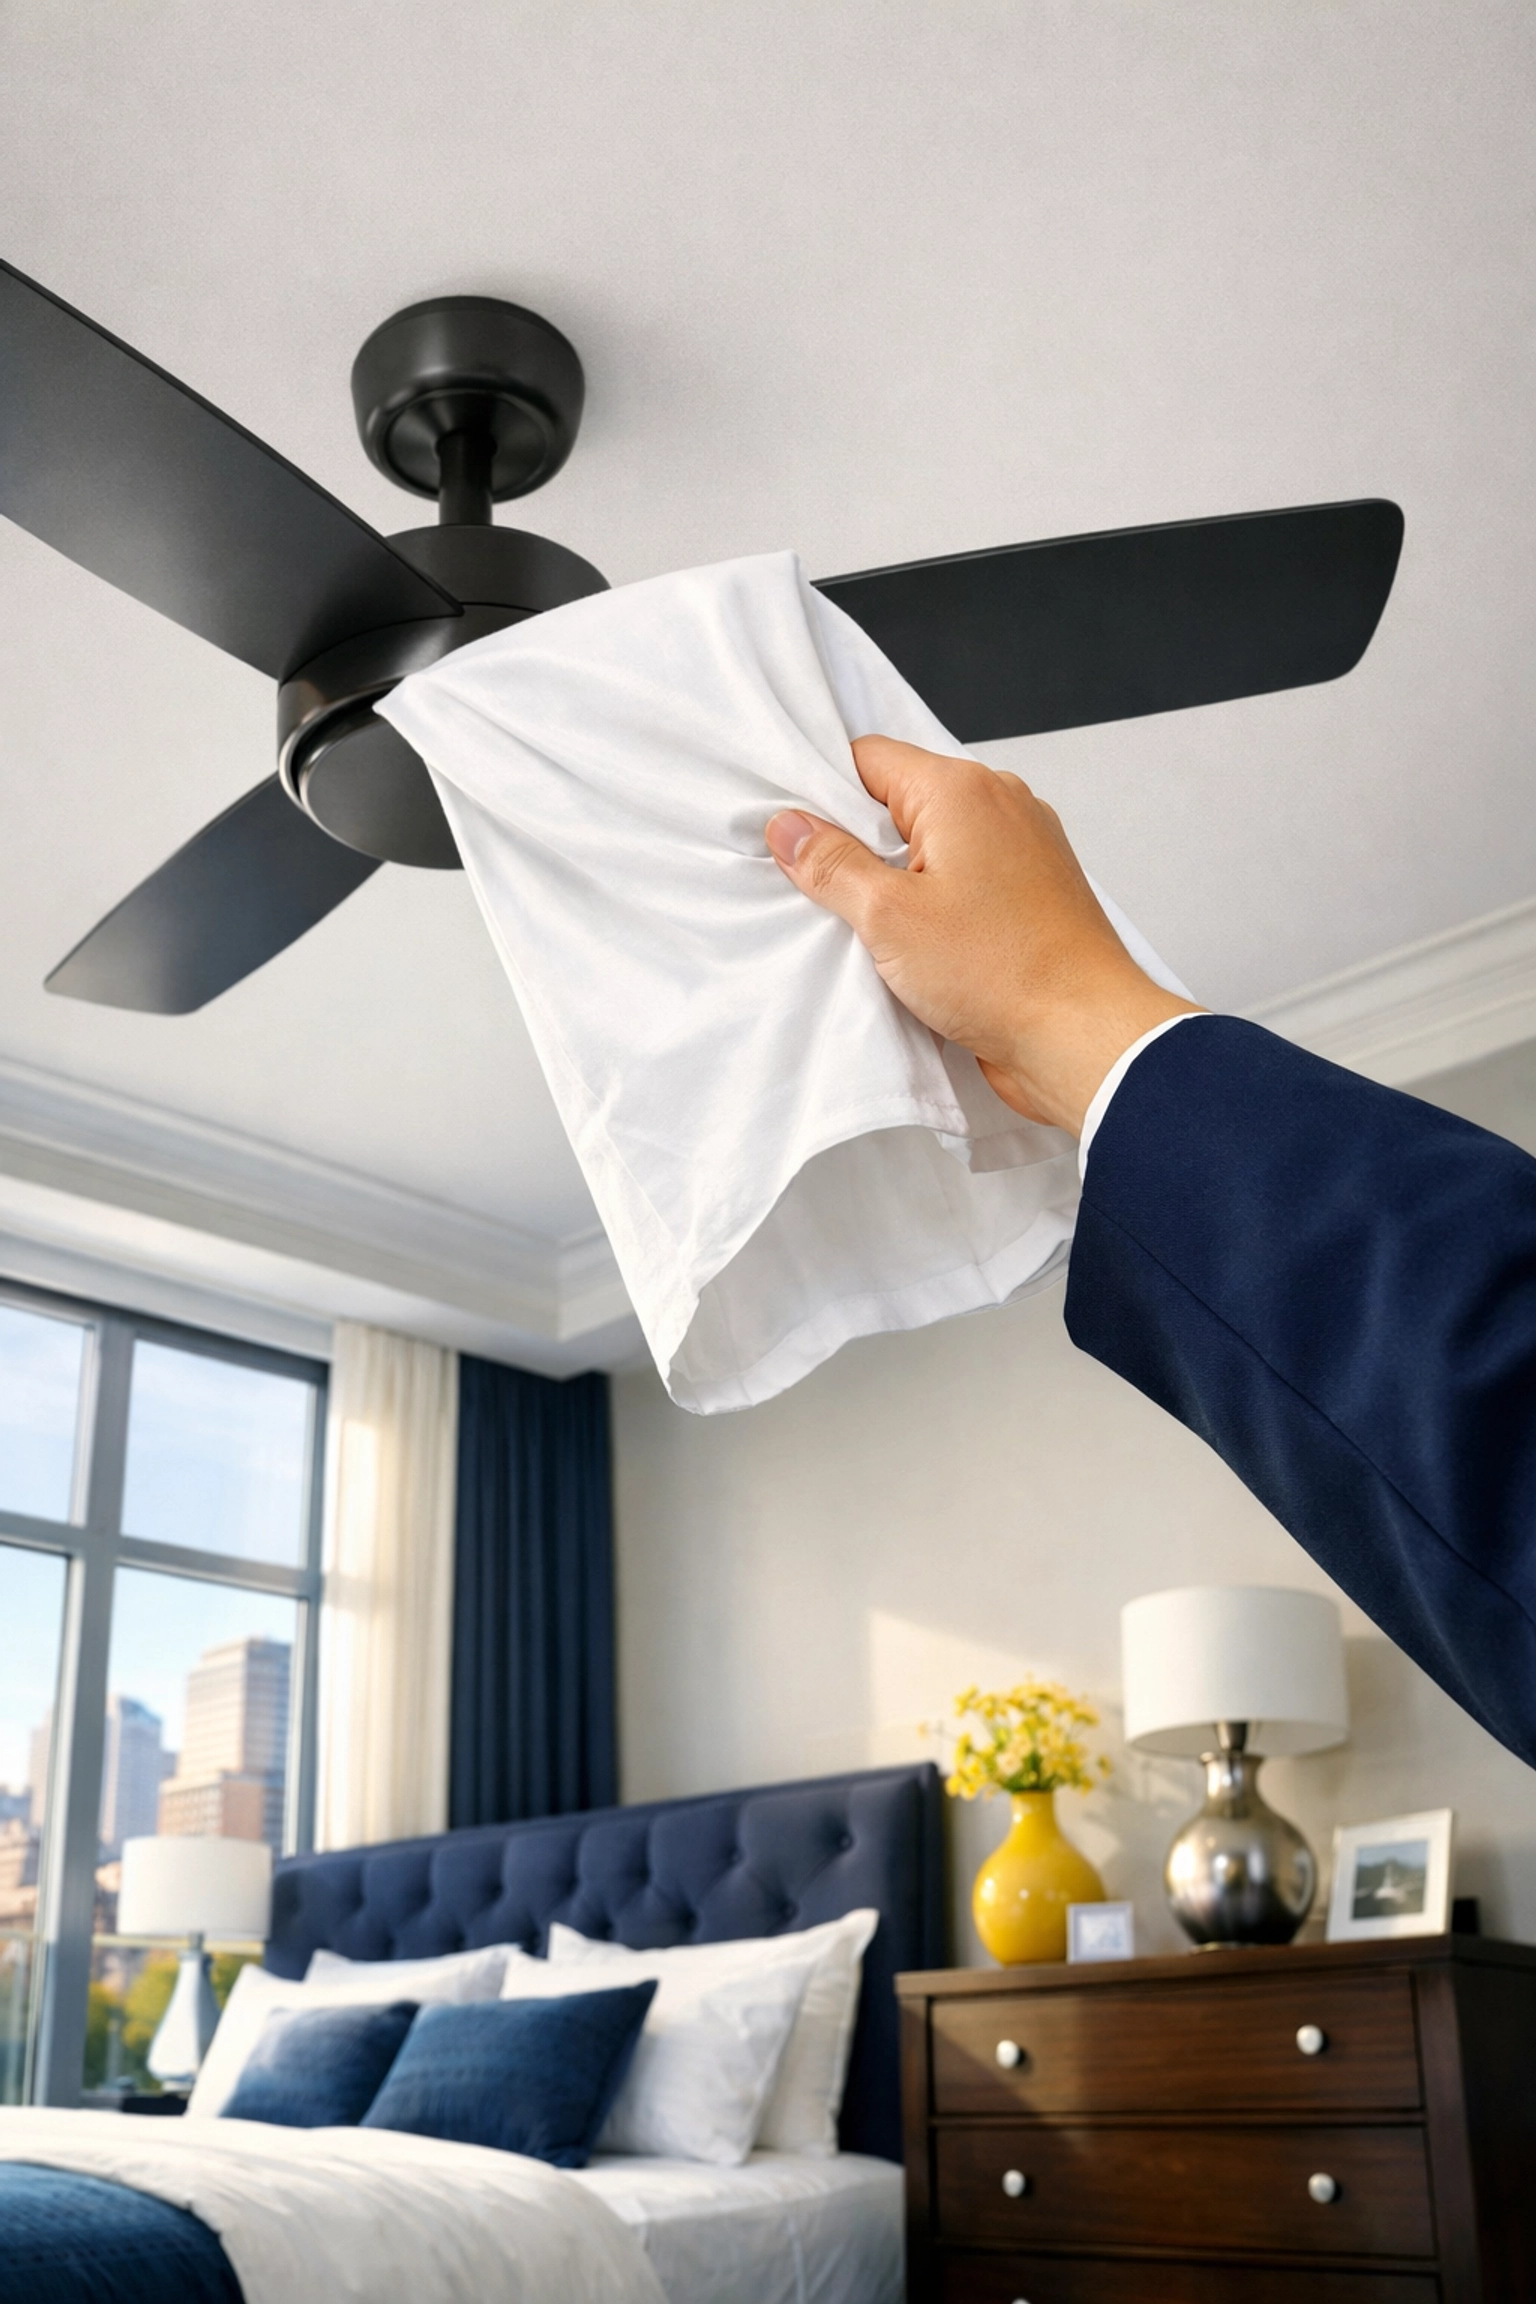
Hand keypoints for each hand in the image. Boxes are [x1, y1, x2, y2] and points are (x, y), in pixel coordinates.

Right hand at [765, 735, 1199, 1135]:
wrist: (1084, 1037)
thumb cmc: (1004, 974)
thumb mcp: (888, 917)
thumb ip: (831, 864)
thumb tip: (790, 828)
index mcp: (962, 790)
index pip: (868, 759)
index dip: (822, 794)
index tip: (792, 839)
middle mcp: (999, 806)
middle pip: (900, 802)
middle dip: (857, 846)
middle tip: (824, 895)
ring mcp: (1022, 850)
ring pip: (933, 846)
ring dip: (897, 885)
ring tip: (873, 932)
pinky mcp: (1031, 895)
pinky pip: (964, 882)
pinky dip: (934, 908)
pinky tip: (914, 950)